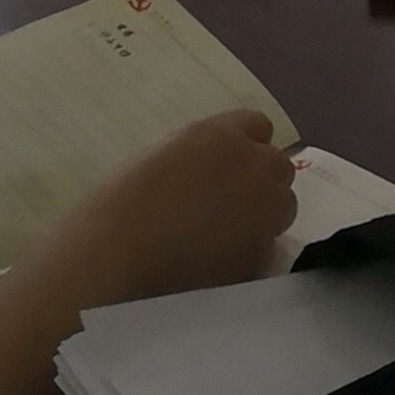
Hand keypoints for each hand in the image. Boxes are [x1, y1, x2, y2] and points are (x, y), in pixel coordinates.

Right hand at [47, 110, 299, 306]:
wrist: (113, 263)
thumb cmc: (116, 208)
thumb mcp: (158, 160)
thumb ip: (195, 159)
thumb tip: (206, 172)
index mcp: (221, 135)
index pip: (257, 127)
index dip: (244, 150)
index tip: (229, 169)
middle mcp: (252, 167)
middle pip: (278, 168)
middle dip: (260, 183)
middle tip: (229, 208)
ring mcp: (262, 212)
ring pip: (282, 209)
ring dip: (263, 218)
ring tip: (224, 240)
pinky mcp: (259, 256)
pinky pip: (265, 249)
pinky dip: (249, 255)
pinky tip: (217, 267)